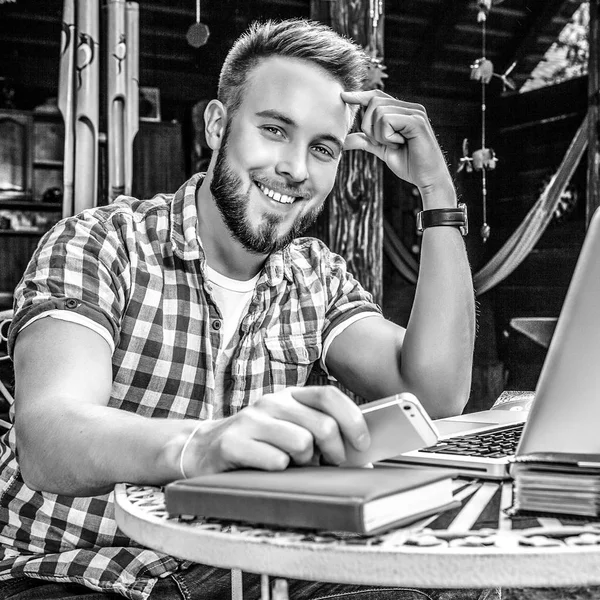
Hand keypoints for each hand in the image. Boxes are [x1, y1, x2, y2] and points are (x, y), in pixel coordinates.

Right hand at [182, 386, 370, 475]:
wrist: (202, 448)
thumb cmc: (255, 442)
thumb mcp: (286, 427)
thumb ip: (316, 429)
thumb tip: (358, 449)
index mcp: (289, 396)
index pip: (329, 396)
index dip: (352, 419)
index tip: (363, 443)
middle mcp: (271, 402)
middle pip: (322, 425)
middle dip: (334, 452)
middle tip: (329, 465)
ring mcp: (251, 420)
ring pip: (302, 444)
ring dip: (305, 463)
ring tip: (293, 466)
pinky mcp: (233, 442)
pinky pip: (275, 461)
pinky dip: (281, 471)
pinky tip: (270, 470)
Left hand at [342, 90, 454, 203]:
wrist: (427, 179)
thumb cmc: (409, 164)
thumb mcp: (382, 150)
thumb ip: (366, 141)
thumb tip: (343, 141)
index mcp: (403, 111)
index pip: (377, 96)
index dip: (360, 96)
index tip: (344, 96)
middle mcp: (410, 107)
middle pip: (374, 103)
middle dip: (369, 126)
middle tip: (384, 143)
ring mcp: (415, 112)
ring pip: (379, 112)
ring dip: (380, 134)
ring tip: (395, 144)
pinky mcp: (416, 121)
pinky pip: (388, 121)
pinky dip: (387, 136)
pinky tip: (399, 144)